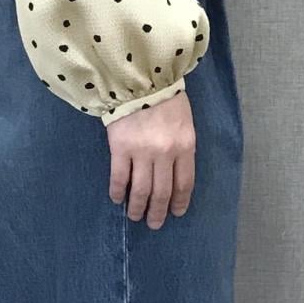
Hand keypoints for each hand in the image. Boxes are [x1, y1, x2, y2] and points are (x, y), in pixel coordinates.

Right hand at [107, 88, 195, 228]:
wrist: (139, 78)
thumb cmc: (165, 97)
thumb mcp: (184, 122)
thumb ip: (181, 147)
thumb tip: (173, 174)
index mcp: (185, 146)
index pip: (184, 183)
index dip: (179, 201)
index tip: (176, 213)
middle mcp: (165, 153)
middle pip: (162, 191)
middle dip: (158, 211)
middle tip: (154, 224)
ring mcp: (142, 152)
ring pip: (141, 189)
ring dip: (138, 207)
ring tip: (135, 216)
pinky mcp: (120, 147)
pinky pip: (120, 177)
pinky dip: (118, 191)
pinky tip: (117, 199)